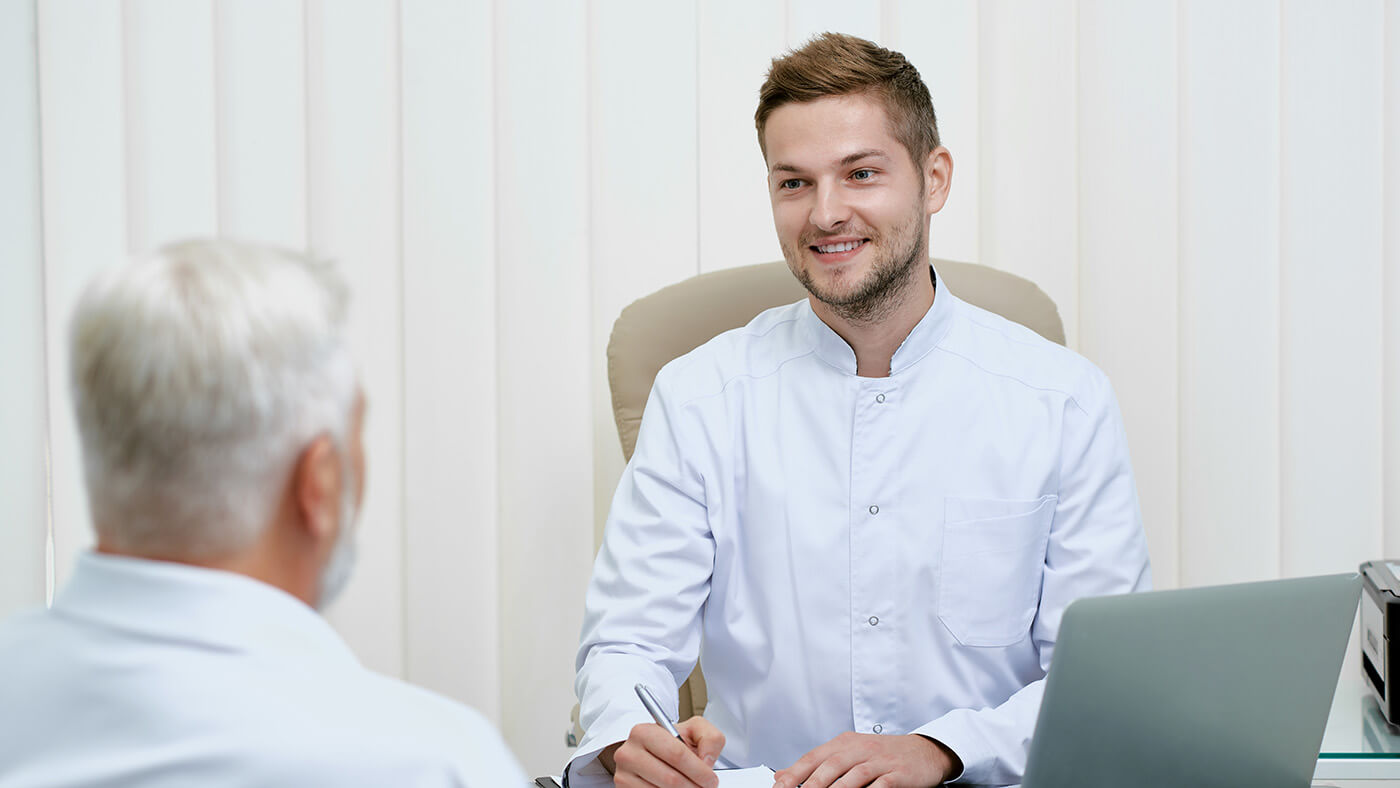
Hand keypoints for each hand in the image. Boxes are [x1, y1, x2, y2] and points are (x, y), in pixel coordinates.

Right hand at [606, 717, 726, 787]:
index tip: (711, 779)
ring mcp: (623, 775)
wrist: (653, 755)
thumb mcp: (694, 730)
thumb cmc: (673, 743)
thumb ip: (709, 738)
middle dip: (694, 786)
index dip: (699, 771)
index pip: (676, 754)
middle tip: (704, 787)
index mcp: (644, 732)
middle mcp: (629, 753)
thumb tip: (706, 761)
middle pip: (671, 779)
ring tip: (690, 787)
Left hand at [773, 732, 961, 787]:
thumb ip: (818, 764)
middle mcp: (861, 748)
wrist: (925, 750)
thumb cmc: (884, 754)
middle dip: (812, 785)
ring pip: (854, 776)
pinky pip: (881, 785)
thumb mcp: (849, 753)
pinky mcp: (898, 773)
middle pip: (831, 766)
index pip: (814, 757)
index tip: (779, 787)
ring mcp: (880, 760)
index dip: (795, 773)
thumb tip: (783, 775)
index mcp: (844, 743)